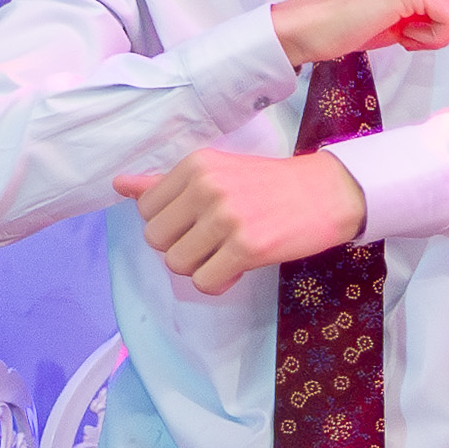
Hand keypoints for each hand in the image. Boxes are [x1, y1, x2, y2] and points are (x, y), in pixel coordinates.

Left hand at [116, 147, 370, 292]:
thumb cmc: (270, 185)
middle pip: (156, 240)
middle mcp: (207, 186)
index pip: (146, 210)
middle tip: (212, 242)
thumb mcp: (217, 172)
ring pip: (177, 264)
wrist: (328, 193)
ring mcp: (226, 217)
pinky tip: (239, 267)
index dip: (171, 225)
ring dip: (200, 267)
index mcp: (196, 165)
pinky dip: (219, 282)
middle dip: (182, 248)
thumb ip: (166, 183)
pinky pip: (206, 281)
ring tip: (227, 253)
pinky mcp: (247, 246)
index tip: (199, 222)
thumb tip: (119, 185)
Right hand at [273, 0, 448, 65]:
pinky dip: (431, 38)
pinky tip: (402, 32)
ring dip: (435, 34)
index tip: (408, 20)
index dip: (442, 18)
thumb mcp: (410, 10)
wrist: (315, 26)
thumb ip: (444, 5)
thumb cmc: (354, 20)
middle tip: (405, 28)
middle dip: (442, 27)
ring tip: (400, 29)